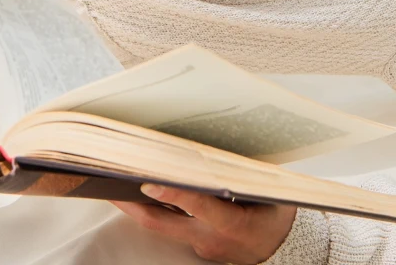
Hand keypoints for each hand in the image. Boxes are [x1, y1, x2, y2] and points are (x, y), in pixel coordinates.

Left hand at [111, 184, 295, 263]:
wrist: (287, 250)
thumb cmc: (280, 213)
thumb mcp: (270, 192)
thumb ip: (242, 173)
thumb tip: (214, 144)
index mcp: (234, 224)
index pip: (199, 206)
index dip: (173, 192)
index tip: (148, 180)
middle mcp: (211, 239)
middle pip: (162, 222)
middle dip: (132, 203)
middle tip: (108, 180)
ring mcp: (202, 247)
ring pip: (162, 225)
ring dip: (139, 205)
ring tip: (117, 180)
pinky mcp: (197, 248)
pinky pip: (173, 227)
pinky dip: (159, 209)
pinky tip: (146, 192)